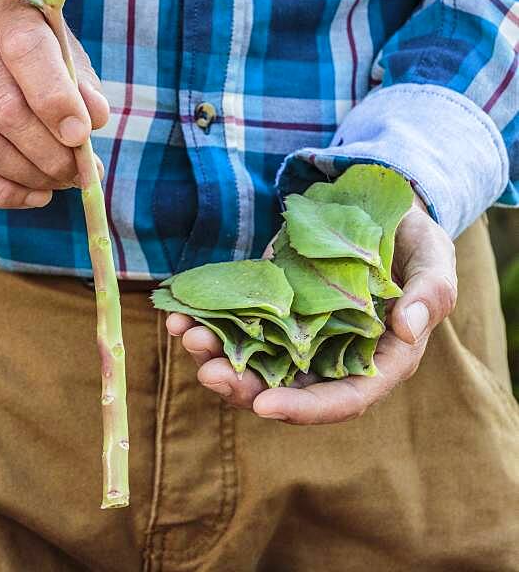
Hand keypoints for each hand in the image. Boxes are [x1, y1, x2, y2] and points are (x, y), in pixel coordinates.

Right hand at [0, 0, 108, 208]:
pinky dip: (0, 193)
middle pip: (6, 110)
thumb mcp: (53, 48)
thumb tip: (96, 118)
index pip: (27, 51)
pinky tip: (32, 195)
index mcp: (2, 7)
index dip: (56, 99)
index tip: (81, 135)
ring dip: (29, 176)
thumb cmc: (14, 50)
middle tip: (78, 172)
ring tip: (59, 182)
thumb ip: (77, 81)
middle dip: (51, 153)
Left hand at [166, 192, 456, 423]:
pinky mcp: (275, 303)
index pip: (343, 399)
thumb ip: (428, 293)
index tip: (265, 406)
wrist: (384, 206)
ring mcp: (300, 330)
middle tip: (208, 371)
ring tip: (185, 334)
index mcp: (378, 359)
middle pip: (287, 388)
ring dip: (217, 354)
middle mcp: (334, 355)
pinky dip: (210, 321)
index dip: (305, 408)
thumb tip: (407, 329)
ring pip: (255, 359)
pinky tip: (180, 312)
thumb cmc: (416, 238)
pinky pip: (240, 322)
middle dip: (244, 385)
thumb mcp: (434, 258)